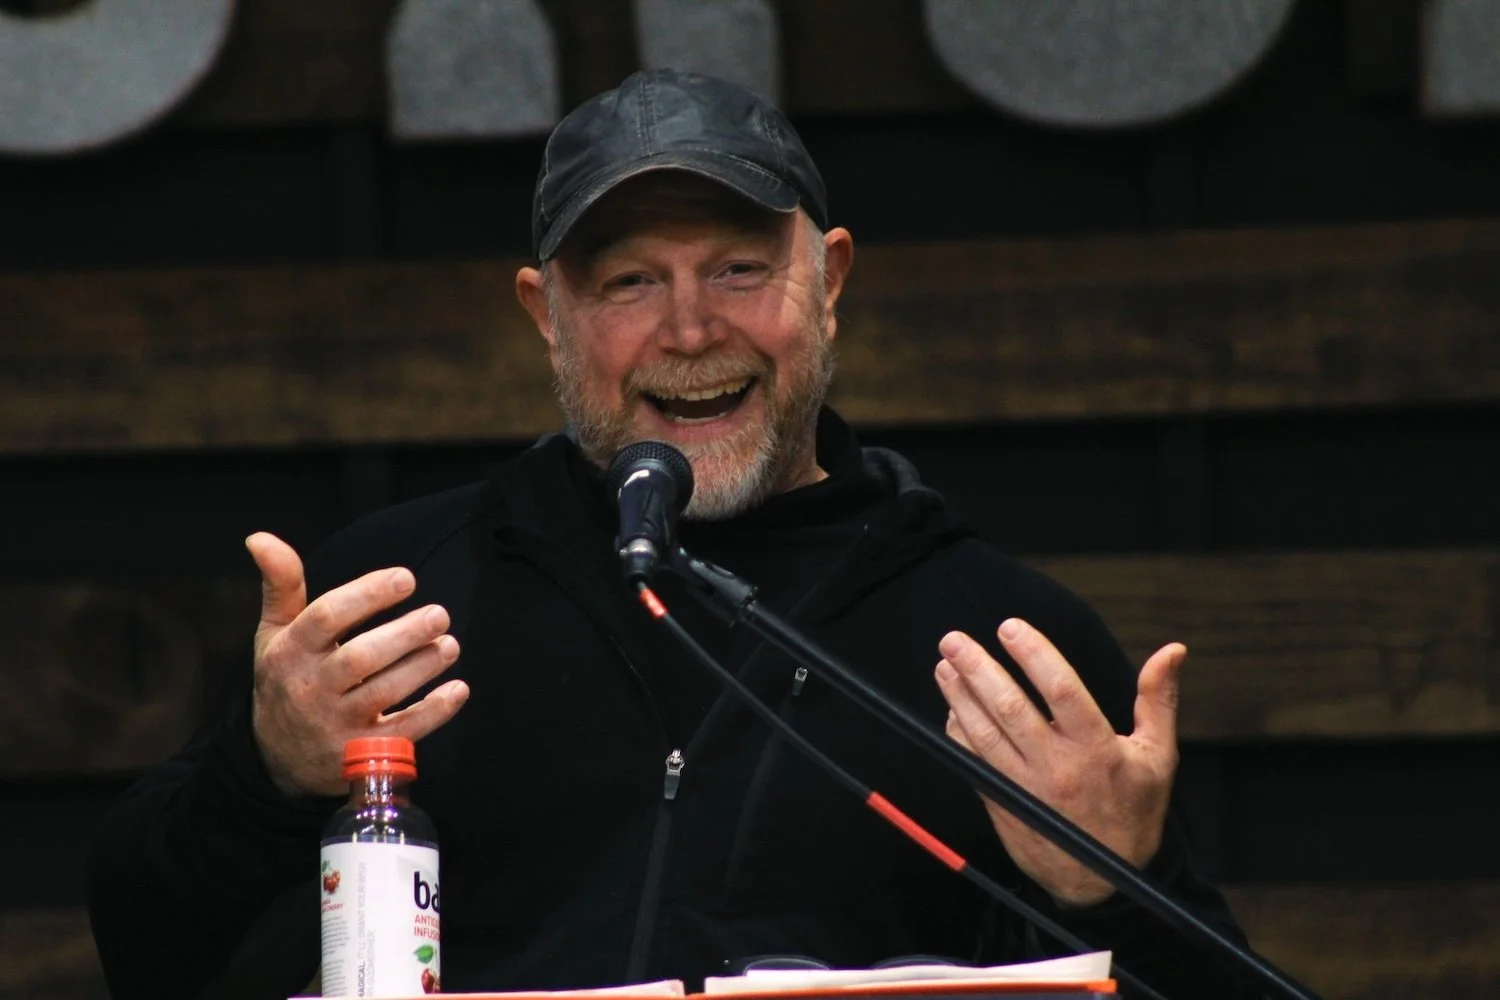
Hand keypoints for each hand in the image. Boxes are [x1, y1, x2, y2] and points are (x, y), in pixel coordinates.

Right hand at [246, 532, 468, 796]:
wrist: (275, 758)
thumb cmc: (287, 679)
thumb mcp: (275, 633)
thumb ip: (281, 585)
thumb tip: (260, 537)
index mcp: (291, 652)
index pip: (326, 617)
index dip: (367, 594)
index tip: (406, 578)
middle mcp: (311, 688)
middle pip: (360, 659)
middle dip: (404, 634)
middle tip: (439, 614)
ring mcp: (335, 724)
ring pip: (383, 694)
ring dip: (422, 667)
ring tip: (450, 644)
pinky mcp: (360, 753)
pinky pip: (401, 734)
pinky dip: (434, 712)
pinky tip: (457, 689)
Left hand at [934, 618, 1181, 906]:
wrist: (1103, 881)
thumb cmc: (1133, 812)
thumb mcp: (1158, 756)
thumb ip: (1158, 700)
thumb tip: (1173, 650)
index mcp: (1096, 749)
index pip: (1062, 691)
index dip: (1034, 655)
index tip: (1010, 627)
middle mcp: (1057, 766)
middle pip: (1010, 710)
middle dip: (978, 669)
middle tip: (953, 639)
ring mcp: (1025, 787)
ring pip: (984, 734)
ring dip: (959, 696)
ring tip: (945, 664)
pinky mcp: (1003, 803)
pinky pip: (973, 762)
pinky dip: (958, 733)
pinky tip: (951, 708)